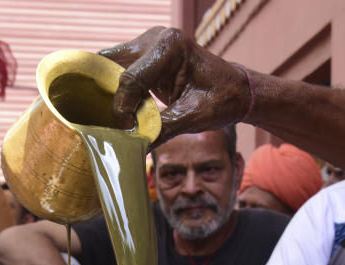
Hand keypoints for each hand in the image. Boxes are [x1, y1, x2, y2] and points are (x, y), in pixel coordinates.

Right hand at [100, 27, 251, 144]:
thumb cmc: (222, 100)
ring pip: (111, 64)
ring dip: (108, 90)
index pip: (130, 78)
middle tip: (110, 123)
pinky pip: (119, 68)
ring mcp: (149, 42)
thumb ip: (161, 130)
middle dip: (108, 95)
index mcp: (171, 47)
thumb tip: (131, 146)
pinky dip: (115, 88)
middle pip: (113, 65)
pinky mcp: (145, 53)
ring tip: (110, 117)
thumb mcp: (192, 118)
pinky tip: (117, 109)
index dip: (122, 108)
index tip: (126, 131)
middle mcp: (157, 38)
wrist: (237, 91)